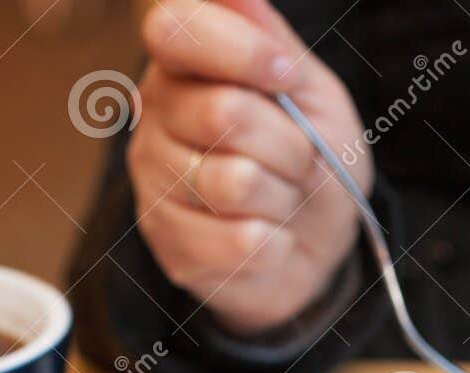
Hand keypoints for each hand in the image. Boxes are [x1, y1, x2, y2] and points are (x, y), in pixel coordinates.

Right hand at [128, 0, 370, 334]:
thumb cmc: (311, 158)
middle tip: (299, 160)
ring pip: (235, 182)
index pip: (176, 29)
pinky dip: (277, 242)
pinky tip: (271, 237)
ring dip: (285, 196)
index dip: (240, 50)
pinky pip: (240, 241)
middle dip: (288, 141)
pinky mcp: (171, 246)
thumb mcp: (309, 90)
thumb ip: (269, 39)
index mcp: (182, 66)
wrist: (316, 241)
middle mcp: (154, 119)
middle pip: (223, 112)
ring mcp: (155, 185)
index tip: (288, 76)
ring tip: (282, 199)